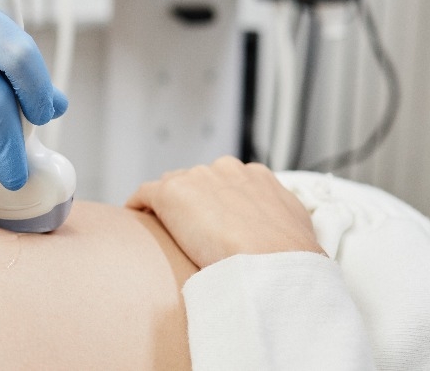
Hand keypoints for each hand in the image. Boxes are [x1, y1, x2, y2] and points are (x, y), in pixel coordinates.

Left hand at [125, 157, 323, 267]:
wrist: (271, 260)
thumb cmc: (288, 254)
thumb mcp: (295, 228)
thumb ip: (281, 220)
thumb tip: (281, 233)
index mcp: (256, 176)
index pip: (227, 181)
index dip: (217, 201)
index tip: (213, 218)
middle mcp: (225, 170)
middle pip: (198, 181)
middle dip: (193, 202)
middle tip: (189, 229)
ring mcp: (197, 179)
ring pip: (173, 188)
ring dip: (169, 206)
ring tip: (163, 230)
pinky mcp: (170, 193)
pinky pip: (146, 194)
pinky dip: (139, 203)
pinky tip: (134, 216)